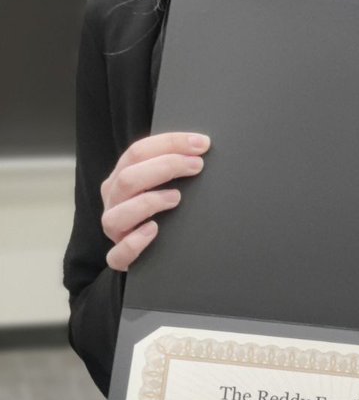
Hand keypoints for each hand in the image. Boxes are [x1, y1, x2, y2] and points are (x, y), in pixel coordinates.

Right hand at [101, 132, 209, 271]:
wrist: (154, 249)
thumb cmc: (163, 208)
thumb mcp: (161, 181)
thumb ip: (171, 165)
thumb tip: (202, 146)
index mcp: (121, 176)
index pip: (138, 152)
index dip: (170, 143)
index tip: (202, 143)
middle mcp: (114, 200)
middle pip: (128, 177)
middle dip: (166, 166)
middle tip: (196, 165)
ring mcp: (114, 228)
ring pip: (118, 214)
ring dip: (149, 202)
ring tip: (176, 198)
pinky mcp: (119, 256)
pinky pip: (117, 254)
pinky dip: (134, 243)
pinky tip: (153, 231)